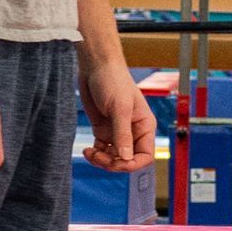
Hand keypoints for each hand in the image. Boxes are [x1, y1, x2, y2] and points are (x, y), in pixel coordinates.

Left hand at [79, 51, 156, 170]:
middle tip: (97, 156)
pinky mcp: (103, 129)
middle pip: (127, 160)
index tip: (116, 163)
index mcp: (144, 127)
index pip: (145, 156)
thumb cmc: (113, 81)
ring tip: (89, 153)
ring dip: (101, 160)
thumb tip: (126, 158)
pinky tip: (87, 150)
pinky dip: (95, 154)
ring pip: (113, 158)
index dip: (132, 164)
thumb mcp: (119, 108)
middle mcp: (133, 132)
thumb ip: (123, 134)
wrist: (96, 67)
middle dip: (112, 162)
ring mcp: (117, 132)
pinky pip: (101, 150)